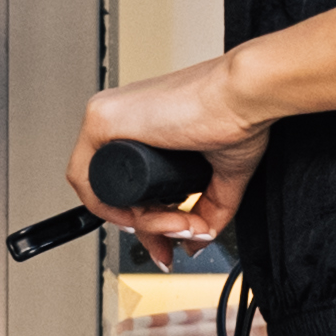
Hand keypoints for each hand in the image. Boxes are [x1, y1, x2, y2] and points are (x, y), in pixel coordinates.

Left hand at [71, 56, 274, 256]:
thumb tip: (194, 242)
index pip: (130, 185)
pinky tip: (148, 218)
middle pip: (117, 193)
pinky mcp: (103, 119)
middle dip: (149, 229)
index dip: (150, 219)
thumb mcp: (221, 173)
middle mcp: (123, 119)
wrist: (247, 94)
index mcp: (145, 125)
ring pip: (106, 192)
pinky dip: (112, 210)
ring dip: (145, 223)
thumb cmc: (239, 114)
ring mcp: (110, 117)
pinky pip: (87, 182)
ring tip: (182, 224)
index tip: (170, 236)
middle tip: (174, 241)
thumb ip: (207, 209)